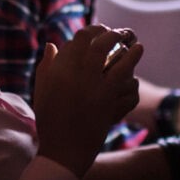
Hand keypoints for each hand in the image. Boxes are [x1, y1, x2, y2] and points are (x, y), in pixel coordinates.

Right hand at [34, 25, 141, 177]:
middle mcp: (81, 75)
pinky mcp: (111, 106)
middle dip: (116, 35)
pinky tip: (134, 80)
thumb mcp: (41, 90)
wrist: (62, 149)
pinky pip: (129, 88)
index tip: (101, 30)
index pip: (83, 38)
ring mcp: (99, 90)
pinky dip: (133, 83)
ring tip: (139, 47)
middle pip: (104, 45)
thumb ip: (47, 65)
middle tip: (122, 35)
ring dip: (133, 54)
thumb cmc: (49, 119)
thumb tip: (52, 45)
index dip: (95, 30)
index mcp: (62, 69)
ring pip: (123, 64)